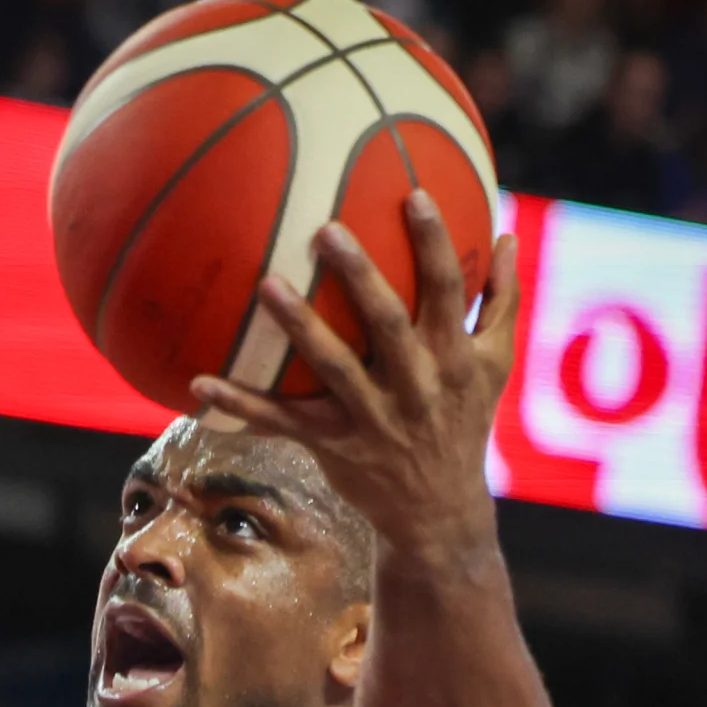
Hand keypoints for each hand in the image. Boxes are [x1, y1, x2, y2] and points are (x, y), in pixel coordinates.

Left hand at [184, 195, 519, 558]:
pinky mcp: (334, 446)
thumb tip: (508, 235)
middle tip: (327, 229)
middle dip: (361, 276)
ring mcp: (372, 418)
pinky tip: (198, 383)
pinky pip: (281, 422)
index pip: (448, 290)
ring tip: (266, 284)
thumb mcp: (495, 366)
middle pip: (388, 323)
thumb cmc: (463, 422)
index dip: (434, 243)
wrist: (442, 514)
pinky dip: (240, 406)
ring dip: (299, 327)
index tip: (414, 193)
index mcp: (453, 357)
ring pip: (333, 368)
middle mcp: (415, 385)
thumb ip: (501, 300)